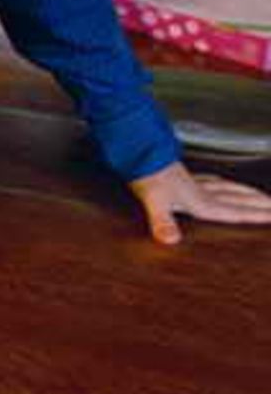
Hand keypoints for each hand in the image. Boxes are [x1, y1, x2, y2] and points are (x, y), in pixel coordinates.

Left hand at [128, 161, 270, 244]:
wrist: (136, 153)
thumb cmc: (146, 176)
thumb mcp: (154, 202)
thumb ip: (163, 222)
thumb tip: (170, 240)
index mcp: (200, 202)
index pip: (235, 211)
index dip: (255, 215)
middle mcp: (201, 192)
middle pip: (237, 199)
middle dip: (258, 204)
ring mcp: (192, 182)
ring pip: (227, 188)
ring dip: (244, 192)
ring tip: (258, 195)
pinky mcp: (182, 176)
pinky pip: (211, 180)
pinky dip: (222, 182)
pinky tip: (219, 182)